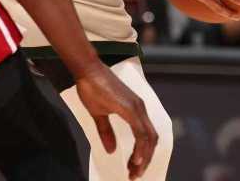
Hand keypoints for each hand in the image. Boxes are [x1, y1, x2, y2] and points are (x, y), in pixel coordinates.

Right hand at [74, 62, 157, 178]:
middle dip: (145, 159)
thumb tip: (110, 150)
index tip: (134, 168)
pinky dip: (140, 147)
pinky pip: (140, 132)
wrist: (87, 69)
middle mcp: (140, 108)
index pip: (146, 136)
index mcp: (135, 109)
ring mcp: (137, 107)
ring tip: (135, 171)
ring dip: (143, 157)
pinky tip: (135, 159)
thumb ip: (106, 132)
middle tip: (135, 175)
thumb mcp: (99, 113)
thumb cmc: (92, 87)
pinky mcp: (130, 107)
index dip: (143, 153)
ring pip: (149, 138)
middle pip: (151, 140)